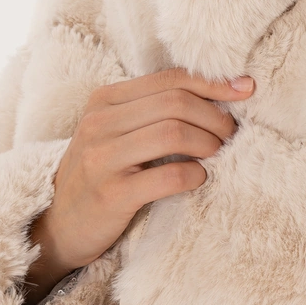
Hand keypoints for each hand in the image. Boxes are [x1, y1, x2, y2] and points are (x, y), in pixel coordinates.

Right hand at [22, 67, 254, 304]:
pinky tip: (199, 179)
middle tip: (231, 134)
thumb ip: (154, 111)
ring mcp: (102, 158)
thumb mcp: (117, 133)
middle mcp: (99, 123)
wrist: (60, 225)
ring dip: (208, 143)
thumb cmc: (102, 174)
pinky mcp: (111, 194)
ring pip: (173, 133)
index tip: (245, 90)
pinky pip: (168, 176)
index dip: (213, 83)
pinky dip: (194, 175)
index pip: (169, 79)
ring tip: (217, 154)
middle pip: (176, 103)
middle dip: (215, 116)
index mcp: (104, 100)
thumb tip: (220, 95)